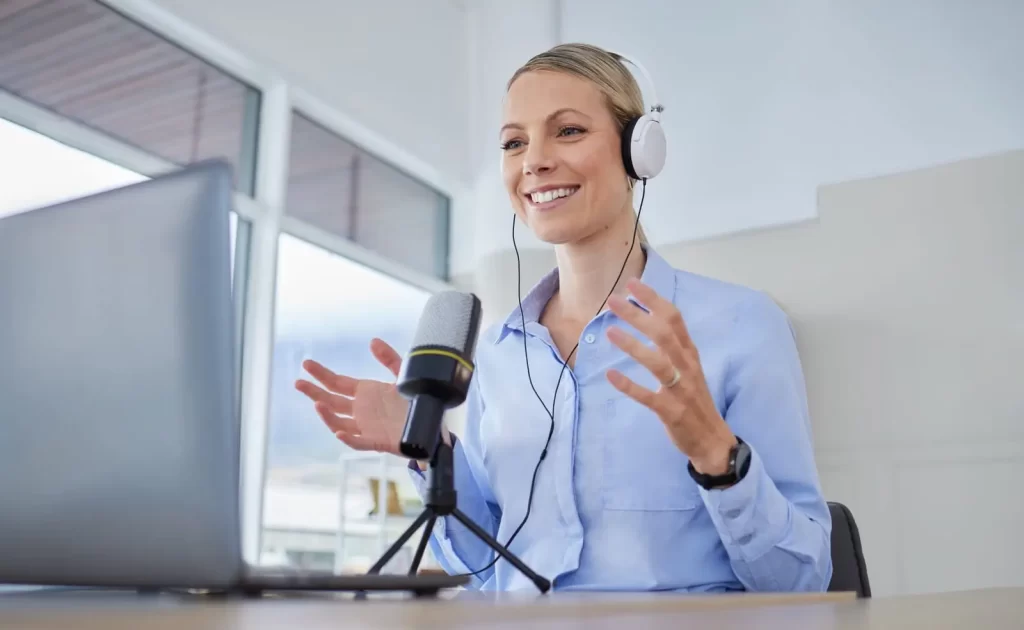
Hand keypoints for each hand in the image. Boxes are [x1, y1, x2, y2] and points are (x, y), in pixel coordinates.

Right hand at [294, 338, 410, 455]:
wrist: (432, 426)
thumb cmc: (415, 402)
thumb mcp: (403, 376)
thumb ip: (389, 359)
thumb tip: (372, 341)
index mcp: (365, 393)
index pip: (337, 383)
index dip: (321, 374)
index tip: (306, 364)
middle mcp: (361, 410)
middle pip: (332, 402)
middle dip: (314, 392)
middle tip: (298, 382)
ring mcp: (366, 427)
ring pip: (340, 423)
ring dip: (327, 415)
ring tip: (317, 404)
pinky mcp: (377, 441)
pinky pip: (358, 442)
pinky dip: (348, 438)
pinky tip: (340, 431)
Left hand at [604, 279, 736, 474]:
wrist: (712, 440)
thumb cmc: (695, 399)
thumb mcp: (689, 367)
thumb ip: (672, 345)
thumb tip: (649, 318)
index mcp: (690, 354)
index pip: (674, 318)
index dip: (653, 299)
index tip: (632, 283)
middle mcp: (687, 367)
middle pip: (664, 334)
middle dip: (638, 315)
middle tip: (613, 300)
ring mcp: (680, 390)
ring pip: (658, 363)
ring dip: (633, 345)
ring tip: (610, 331)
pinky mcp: (671, 412)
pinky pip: (648, 397)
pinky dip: (629, 386)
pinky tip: (610, 376)